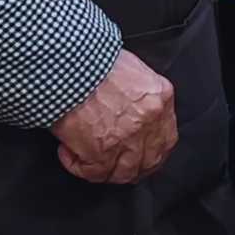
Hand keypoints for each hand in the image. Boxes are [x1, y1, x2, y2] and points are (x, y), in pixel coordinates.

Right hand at [52, 51, 177, 183]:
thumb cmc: (91, 61)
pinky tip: (68, 152)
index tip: (141, 153)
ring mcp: (128, 140)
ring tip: (88, 160)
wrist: (68, 65)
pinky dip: (77, 165)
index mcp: (159, 98)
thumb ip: (139, 94)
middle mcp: (149, 121)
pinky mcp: (102, 153)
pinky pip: (93, 173)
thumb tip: (128, 110)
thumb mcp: (131, 70)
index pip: (166, 136)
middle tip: (115, 165)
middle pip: (150, 160)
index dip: (152, 149)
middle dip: (135, 167)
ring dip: (106, 171)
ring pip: (125, 172)